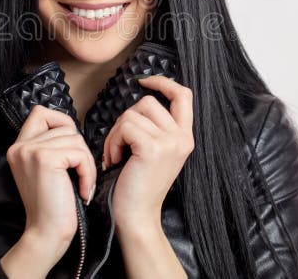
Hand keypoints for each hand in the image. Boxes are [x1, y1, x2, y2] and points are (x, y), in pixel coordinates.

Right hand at [5, 105, 96, 262]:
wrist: (47, 234)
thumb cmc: (53, 206)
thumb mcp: (46, 170)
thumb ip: (51, 146)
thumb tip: (73, 128)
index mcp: (18, 147)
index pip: (41, 112)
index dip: (62, 122)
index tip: (71, 149)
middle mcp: (20, 146)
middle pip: (65, 125)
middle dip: (80, 149)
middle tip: (80, 173)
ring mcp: (30, 151)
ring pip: (75, 138)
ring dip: (86, 162)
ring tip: (82, 184)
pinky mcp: (45, 159)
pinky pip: (79, 153)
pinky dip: (87, 171)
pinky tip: (82, 190)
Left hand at [102, 75, 194, 231]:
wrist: (136, 217)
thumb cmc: (137, 186)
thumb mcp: (154, 152)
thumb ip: (155, 128)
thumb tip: (140, 99)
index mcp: (185, 137)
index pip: (183, 95)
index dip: (163, 82)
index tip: (143, 81)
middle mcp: (182, 138)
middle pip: (148, 102)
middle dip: (126, 119)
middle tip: (118, 145)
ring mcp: (170, 142)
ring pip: (132, 114)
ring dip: (116, 133)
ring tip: (116, 155)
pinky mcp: (153, 148)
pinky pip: (125, 127)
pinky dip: (113, 141)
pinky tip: (114, 160)